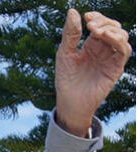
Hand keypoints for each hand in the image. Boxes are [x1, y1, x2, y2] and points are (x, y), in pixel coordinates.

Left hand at [55, 9, 131, 136]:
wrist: (69, 102)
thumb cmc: (66, 79)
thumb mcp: (65, 53)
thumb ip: (70, 34)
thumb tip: (73, 11)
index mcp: (91, 45)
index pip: (100, 25)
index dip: (97, 18)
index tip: (87, 16)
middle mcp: (103, 50)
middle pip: (113, 27)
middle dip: (104, 22)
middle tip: (90, 26)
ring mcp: (110, 59)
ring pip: (122, 36)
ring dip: (112, 30)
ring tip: (96, 32)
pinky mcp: (115, 68)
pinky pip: (124, 51)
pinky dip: (118, 41)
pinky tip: (106, 37)